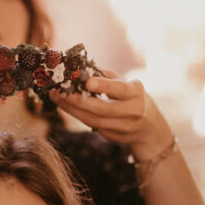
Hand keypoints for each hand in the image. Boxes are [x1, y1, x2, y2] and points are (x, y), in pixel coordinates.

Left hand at [49, 70, 172, 159]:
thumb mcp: (124, 82)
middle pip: (102, 109)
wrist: (148, 125)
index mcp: (135, 91)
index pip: (119, 89)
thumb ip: (104, 75)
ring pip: (94, 121)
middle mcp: (133, 110)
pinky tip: (66, 107)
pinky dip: (78, 116)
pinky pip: (93, 126)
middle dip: (78, 100)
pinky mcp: (115, 137)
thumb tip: (79, 67)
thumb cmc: (130, 96)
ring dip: (72, 110)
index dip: (104, 86)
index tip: (86, 82)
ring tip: (57, 98)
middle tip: (58, 91)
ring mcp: (125, 127)